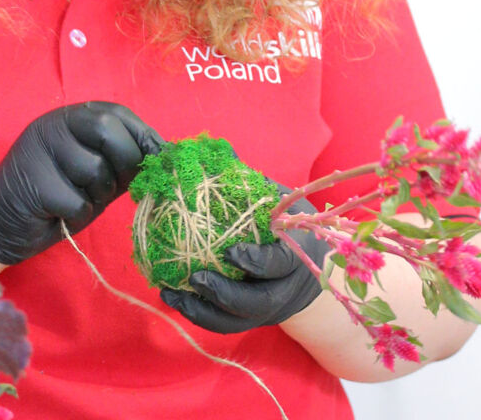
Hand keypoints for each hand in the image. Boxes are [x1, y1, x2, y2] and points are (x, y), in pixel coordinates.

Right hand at [0, 101, 163, 264]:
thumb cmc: (53, 198)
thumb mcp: (92, 173)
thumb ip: (120, 160)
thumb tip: (167, 155)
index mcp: (69, 118)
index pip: (117, 113)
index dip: (144, 135)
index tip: (161, 158)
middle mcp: (52, 125)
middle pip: (108, 131)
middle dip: (126, 162)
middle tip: (118, 187)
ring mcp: (39, 150)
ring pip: (96, 170)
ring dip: (98, 195)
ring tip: (77, 199)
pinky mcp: (33, 183)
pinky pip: (78, 202)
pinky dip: (78, 215)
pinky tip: (58, 214)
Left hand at [160, 186, 330, 333]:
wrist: (308, 269)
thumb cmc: (287, 225)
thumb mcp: (281, 202)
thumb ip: (254, 186)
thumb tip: (217, 155)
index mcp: (296, 255)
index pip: (279, 264)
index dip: (256, 261)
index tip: (231, 252)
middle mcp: (284, 289)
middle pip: (257, 303)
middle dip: (225, 293)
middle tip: (195, 277)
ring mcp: (267, 310)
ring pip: (237, 321)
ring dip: (203, 309)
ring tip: (172, 293)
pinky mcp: (250, 320)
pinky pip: (224, 325)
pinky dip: (197, 314)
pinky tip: (172, 297)